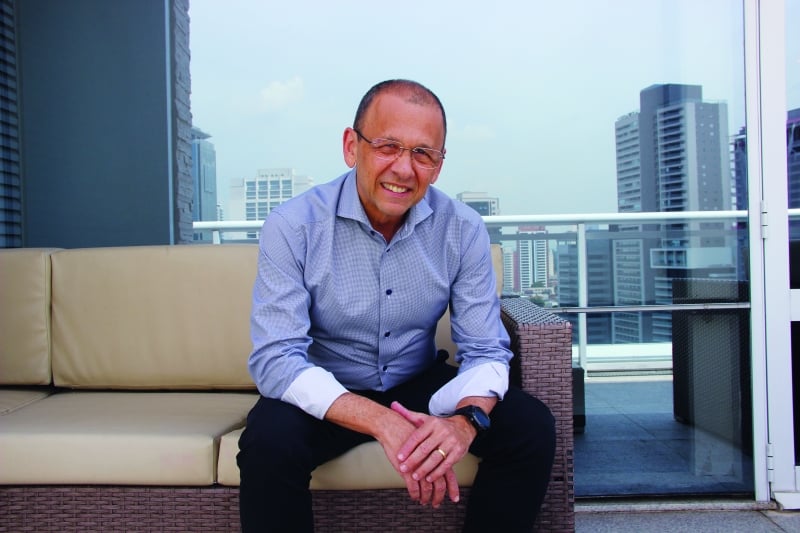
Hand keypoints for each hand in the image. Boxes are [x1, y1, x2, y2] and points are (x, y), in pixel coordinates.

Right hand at [323, 392, 451, 506]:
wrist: (392, 425)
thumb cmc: (407, 432)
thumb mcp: (424, 440)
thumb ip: (432, 453)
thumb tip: (436, 466)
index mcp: (438, 453)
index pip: (450, 474)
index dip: (452, 488)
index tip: (454, 498)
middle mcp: (431, 460)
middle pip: (440, 484)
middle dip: (439, 497)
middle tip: (436, 504)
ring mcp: (419, 465)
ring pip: (427, 488)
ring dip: (426, 497)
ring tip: (423, 502)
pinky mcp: (407, 470)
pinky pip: (413, 488)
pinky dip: (414, 494)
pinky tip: (414, 497)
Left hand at [391, 401, 475, 506]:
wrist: (463, 426)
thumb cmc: (439, 425)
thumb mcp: (425, 418)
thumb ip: (409, 414)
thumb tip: (393, 405)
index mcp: (432, 423)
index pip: (417, 436)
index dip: (407, 448)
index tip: (399, 457)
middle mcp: (442, 431)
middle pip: (425, 449)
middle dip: (413, 460)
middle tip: (403, 469)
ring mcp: (451, 442)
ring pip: (435, 458)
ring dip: (424, 469)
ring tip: (415, 476)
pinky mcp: (459, 452)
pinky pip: (446, 464)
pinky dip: (437, 473)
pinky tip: (429, 478)